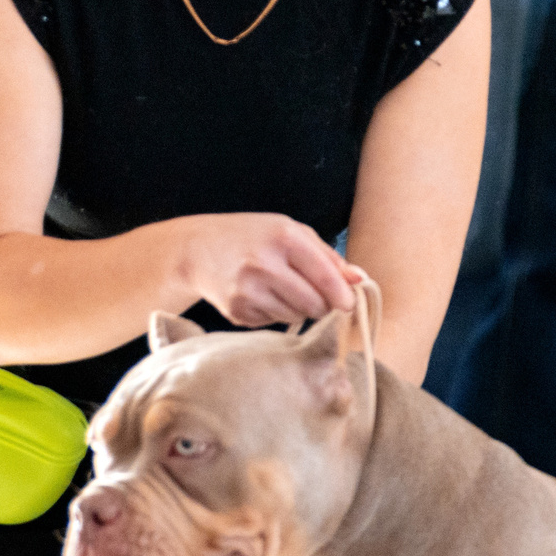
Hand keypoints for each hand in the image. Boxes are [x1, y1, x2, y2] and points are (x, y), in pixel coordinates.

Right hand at [176, 214, 362, 326]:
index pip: (325, 276)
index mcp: (284, 238)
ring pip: (296, 317)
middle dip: (323, 305)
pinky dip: (276, 313)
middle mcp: (264, 264)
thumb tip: (360, 279)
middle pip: (314, 304)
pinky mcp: (236, 311)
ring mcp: (247, 290)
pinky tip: (262, 295)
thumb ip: (328, 255)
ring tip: (282, 289)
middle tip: (315, 295)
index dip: (343, 295)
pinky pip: (274, 323)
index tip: (350, 304)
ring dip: (299, 309)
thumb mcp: (290, 232)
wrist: (196, 249)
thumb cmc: (253, 238)